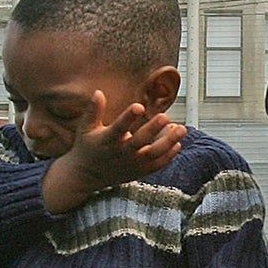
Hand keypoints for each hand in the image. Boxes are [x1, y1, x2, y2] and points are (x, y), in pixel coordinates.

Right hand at [42, 96, 185, 211]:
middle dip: (153, 129)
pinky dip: (168, 156)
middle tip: (166, 116)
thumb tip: (98, 92)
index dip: (128, 117)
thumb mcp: (86, 128)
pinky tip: (178, 143)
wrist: (87, 175)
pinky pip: (156, 165)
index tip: (139, 106)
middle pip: (139, 142)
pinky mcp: (139, 171)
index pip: (118, 127)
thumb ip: (93, 110)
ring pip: (153, 154)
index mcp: (107, 140)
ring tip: (181, 129)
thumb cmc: (88, 147)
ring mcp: (131, 164)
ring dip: (168, 142)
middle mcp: (121, 153)